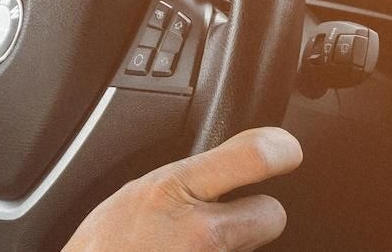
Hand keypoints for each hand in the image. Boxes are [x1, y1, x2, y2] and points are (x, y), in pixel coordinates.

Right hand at [64, 127, 301, 250]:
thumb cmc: (105, 248)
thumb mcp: (140, 191)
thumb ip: (190, 173)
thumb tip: (240, 153)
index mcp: (175, 191)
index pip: (254, 156)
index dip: (279, 149)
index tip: (286, 150)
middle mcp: (201, 234)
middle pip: (272, 213)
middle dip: (255, 213)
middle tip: (225, 218)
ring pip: (254, 246)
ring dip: (234, 245)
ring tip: (191, 246)